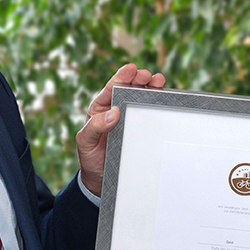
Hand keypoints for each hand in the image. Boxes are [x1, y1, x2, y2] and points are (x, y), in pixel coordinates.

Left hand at [77, 64, 165, 195]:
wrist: (102, 180)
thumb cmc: (91, 159)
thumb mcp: (85, 143)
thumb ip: (94, 127)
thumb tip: (113, 112)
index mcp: (100, 109)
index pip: (111, 88)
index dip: (122, 77)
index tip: (131, 69)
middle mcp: (116, 110)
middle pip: (129, 89)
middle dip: (139, 79)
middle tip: (147, 76)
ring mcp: (130, 119)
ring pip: (141, 98)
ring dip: (151, 87)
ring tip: (159, 81)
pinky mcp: (141, 129)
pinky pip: (149, 114)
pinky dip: (157, 104)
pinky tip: (164, 97)